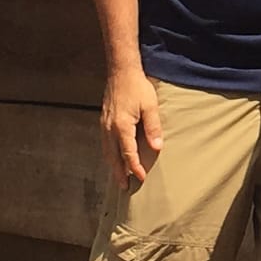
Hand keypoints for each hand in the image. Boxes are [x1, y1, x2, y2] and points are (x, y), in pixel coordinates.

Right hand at [100, 65, 163, 188]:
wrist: (120, 72)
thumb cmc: (137, 88)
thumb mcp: (150, 106)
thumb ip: (153, 127)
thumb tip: (157, 147)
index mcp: (122, 127)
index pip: (128, 154)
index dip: (135, 167)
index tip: (141, 179)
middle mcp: (110, 129)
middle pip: (114, 157)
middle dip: (119, 173)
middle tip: (124, 187)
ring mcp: (104, 125)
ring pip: (107, 151)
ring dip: (113, 166)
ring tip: (119, 177)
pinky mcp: (104, 121)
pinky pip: (105, 144)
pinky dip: (109, 155)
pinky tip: (114, 158)